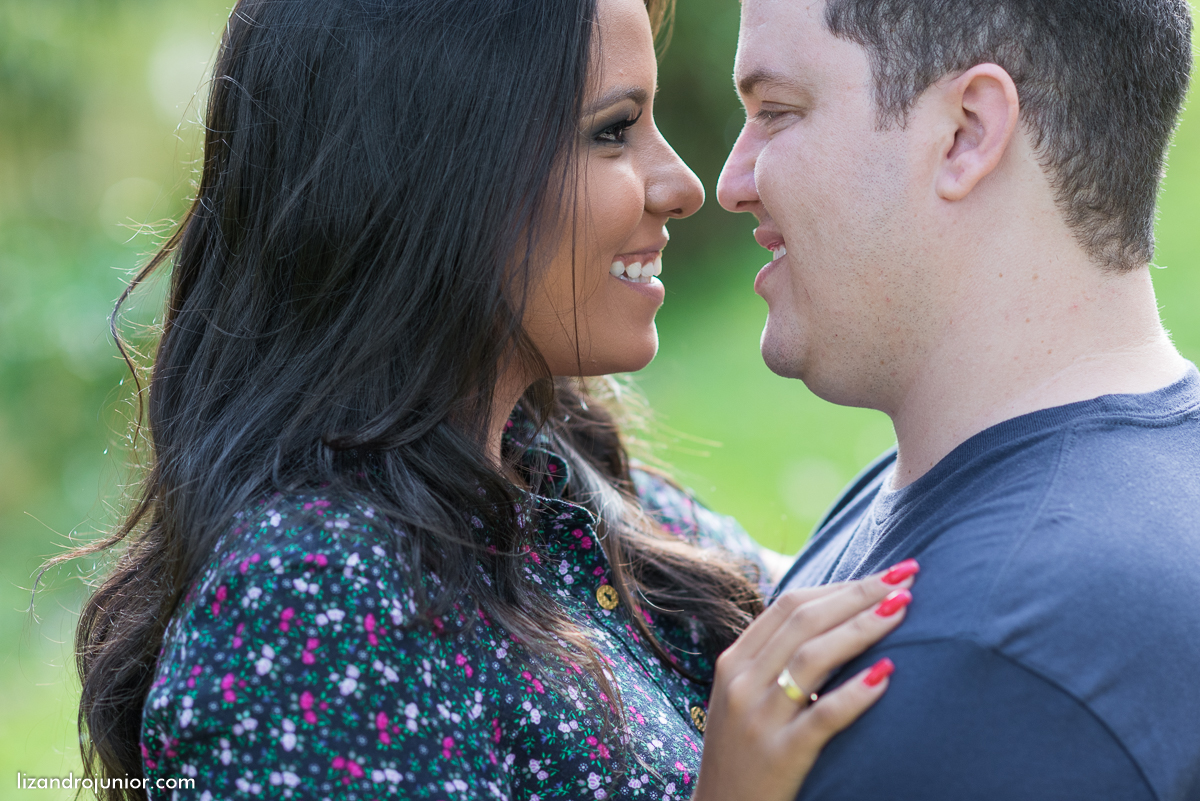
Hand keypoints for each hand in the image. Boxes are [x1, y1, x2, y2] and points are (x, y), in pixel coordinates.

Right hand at [691, 561, 918, 800]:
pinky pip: (824, 715)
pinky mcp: (781, 754)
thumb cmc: (744, 753)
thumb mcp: (744, 697)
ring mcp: (759, 718)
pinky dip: (857, 692)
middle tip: (906, 578)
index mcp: (735, 662)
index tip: (883, 573)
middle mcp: (742, 683)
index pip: (789, 606)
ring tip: (903, 609)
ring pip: (813, 658)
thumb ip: (775, 660)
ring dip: (862, 627)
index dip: (839, 585)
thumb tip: (834, 618)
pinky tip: (888, 673)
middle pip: (804, 621)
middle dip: (859, 594)